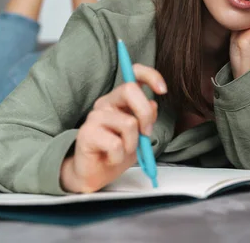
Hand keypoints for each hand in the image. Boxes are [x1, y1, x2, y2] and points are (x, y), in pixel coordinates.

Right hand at [60, 64, 166, 192]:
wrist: (95, 175)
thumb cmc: (117, 152)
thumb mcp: (140, 135)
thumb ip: (147, 118)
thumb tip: (153, 104)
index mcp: (120, 99)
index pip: (134, 74)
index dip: (151, 75)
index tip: (162, 90)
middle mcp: (106, 103)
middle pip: (130, 89)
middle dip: (146, 114)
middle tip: (145, 134)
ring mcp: (95, 116)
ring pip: (129, 123)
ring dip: (132, 144)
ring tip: (122, 151)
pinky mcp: (87, 133)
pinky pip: (116, 144)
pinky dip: (119, 157)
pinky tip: (111, 158)